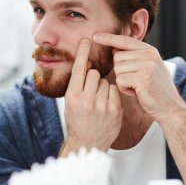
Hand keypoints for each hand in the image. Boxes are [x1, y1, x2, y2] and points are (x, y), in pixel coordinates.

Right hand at [62, 38, 121, 154]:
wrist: (87, 143)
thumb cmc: (77, 121)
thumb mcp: (71, 103)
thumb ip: (77, 85)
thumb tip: (87, 65)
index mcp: (72, 96)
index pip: (79, 70)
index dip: (82, 53)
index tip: (86, 40)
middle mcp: (86, 100)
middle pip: (94, 73)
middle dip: (93, 78)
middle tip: (90, 91)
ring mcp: (101, 106)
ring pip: (105, 82)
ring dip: (102, 88)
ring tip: (98, 102)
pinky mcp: (114, 110)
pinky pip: (114, 91)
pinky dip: (111, 95)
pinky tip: (106, 106)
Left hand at [93, 32, 184, 120]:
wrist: (170, 108)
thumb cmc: (155, 90)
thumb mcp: (147, 68)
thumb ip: (133, 57)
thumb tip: (114, 49)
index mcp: (150, 50)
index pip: (125, 40)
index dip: (108, 38)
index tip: (94, 36)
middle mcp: (149, 55)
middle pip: (117, 57)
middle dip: (121, 71)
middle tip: (135, 81)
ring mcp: (147, 65)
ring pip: (118, 69)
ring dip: (123, 81)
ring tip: (137, 87)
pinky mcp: (143, 78)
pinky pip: (120, 80)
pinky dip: (124, 89)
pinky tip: (136, 92)